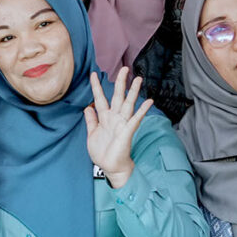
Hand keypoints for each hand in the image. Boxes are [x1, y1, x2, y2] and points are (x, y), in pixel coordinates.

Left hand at [81, 68, 150, 185]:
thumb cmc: (102, 151)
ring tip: (138, 79)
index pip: (100, 98)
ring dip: (133, 92)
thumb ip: (91, 120)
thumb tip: (87, 107)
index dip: (96, 86)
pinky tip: (149, 102)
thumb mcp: (92, 134)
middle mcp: (114, 118)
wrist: (110, 167)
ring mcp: (122, 124)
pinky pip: (135, 119)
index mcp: (104, 117)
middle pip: (117, 96)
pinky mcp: (127, 132)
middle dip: (120, 82)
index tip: (93, 74)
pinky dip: (142, 111)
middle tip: (124, 68)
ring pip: (128, 104)